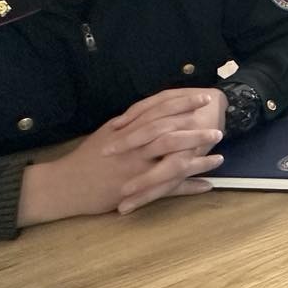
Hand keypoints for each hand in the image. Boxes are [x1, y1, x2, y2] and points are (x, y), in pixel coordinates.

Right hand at [17, 89, 227, 225]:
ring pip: (172, 160)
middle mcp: (134, 148)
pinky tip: (208, 184)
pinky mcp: (137, 190)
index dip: (182, 104)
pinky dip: (189, 186)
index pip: (159, 111)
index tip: (202, 98)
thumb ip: (127, 123)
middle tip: (218, 124)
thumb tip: (144, 111)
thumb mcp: (106, 135)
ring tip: (221, 155)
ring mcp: (136, 169)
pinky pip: (168, 188)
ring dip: (198, 157)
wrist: (66, 185)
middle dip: (196, 128)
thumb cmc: (86, 159)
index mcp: (128, 130)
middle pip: (170, 133)